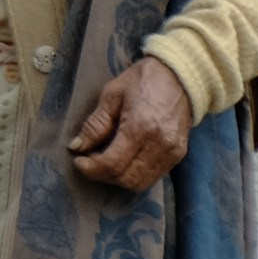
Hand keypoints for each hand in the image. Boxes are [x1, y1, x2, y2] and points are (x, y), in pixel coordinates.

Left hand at [69, 54, 192, 193]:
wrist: (180, 75)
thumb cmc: (144, 79)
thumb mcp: (112, 94)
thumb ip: (95, 124)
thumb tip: (77, 147)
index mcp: (140, 127)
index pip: (112, 164)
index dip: (91, 168)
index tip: (78, 160)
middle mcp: (159, 144)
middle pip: (125, 179)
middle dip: (102, 174)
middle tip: (90, 159)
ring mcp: (172, 152)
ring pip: (140, 183)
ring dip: (118, 178)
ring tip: (106, 160)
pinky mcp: (179, 154)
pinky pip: (153, 177)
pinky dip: (135, 175)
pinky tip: (124, 159)